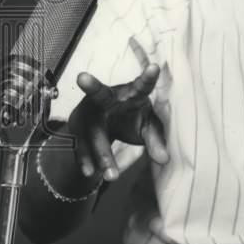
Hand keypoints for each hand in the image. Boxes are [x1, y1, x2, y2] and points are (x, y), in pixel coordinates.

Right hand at [68, 64, 169, 181]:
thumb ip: (156, 140)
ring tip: (112, 175)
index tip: (155, 68)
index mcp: (131, 94)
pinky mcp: (78, 129)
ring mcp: (89, 113)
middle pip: (99, 93)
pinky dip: (86, 160)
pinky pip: (81, 145)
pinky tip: (90, 173)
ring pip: (94, 130)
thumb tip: (165, 159)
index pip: (141, 86)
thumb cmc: (131, 118)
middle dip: (92, 86)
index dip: (148, 78)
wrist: (104, 124)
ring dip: (102, 152)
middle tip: (82, 77)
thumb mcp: (146, 127)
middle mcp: (107, 99)